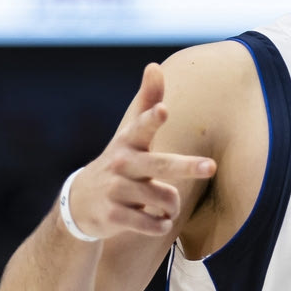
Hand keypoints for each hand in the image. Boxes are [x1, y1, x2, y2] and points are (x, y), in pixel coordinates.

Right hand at [68, 63, 215, 239]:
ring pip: (163, 198)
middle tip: (211, 166)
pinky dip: (160, 225)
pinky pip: (150, 223)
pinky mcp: (112, 215)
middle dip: (186, 165)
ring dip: (172, 207)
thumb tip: (154, 66)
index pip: (141, 127)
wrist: (79, 204)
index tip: (163, 110)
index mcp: (128, 142)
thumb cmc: (119, 162)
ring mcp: (115, 190)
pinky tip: (158, 222)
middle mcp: (121, 164)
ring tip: (166, 208)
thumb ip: (146, 102)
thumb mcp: (129, 134)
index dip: (152, 119)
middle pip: (160, 165)